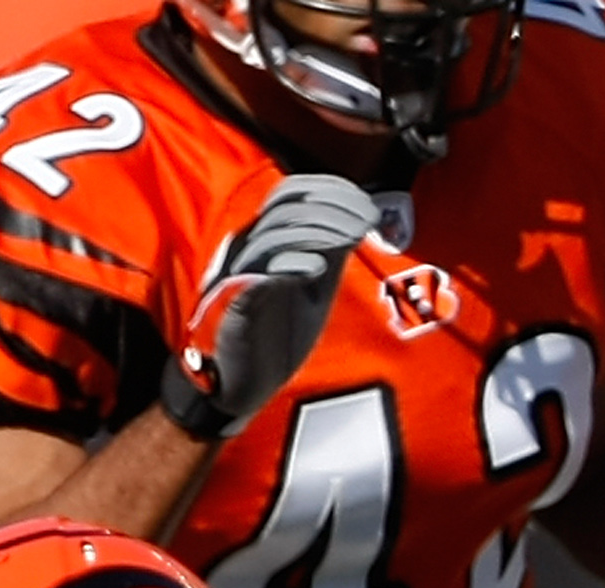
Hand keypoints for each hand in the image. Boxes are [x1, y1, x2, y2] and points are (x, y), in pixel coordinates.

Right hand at [160, 174, 381, 441]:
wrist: (248, 379)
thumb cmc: (280, 331)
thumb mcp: (317, 285)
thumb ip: (331, 254)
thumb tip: (360, 219)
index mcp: (268, 238)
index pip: (292, 194)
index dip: (330, 191)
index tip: (369, 206)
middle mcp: (250, 247)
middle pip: (285, 207)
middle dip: (331, 208)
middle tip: (367, 220)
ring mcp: (240, 271)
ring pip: (273, 234)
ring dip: (317, 231)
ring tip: (351, 237)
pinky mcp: (235, 301)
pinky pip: (257, 274)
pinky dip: (289, 265)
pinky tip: (317, 268)